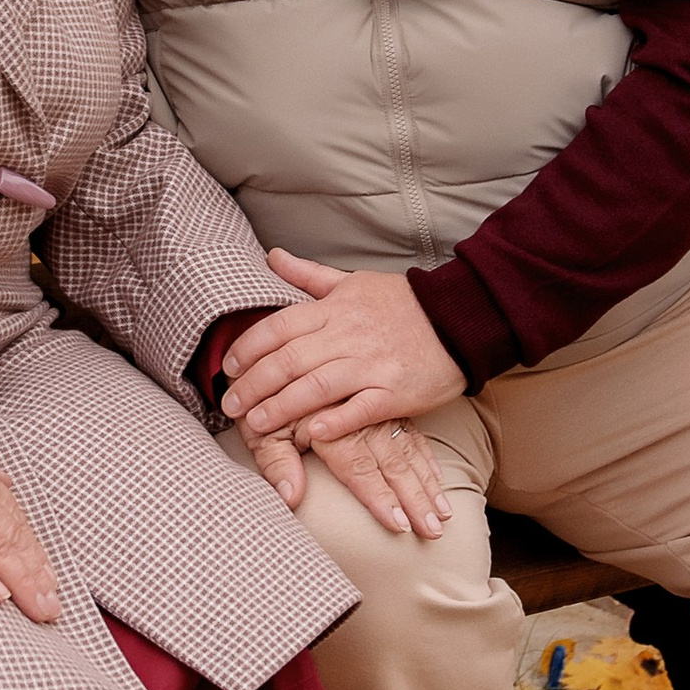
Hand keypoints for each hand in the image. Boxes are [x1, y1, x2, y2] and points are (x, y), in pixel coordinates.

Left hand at [220, 253, 466, 447]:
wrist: (460, 319)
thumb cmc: (402, 304)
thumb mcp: (353, 283)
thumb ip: (308, 276)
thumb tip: (272, 256)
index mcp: (335, 308)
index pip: (279, 327)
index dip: (248, 348)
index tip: (228, 368)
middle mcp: (348, 335)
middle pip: (288, 361)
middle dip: (254, 385)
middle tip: (231, 406)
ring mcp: (372, 364)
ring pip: (315, 387)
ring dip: (280, 408)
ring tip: (255, 426)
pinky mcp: (396, 391)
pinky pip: (361, 409)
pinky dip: (335, 421)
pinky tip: (312, 433)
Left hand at [244, 412, 452, 541]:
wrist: (276, 358)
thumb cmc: (264, 404)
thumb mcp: (261, 431)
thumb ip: (276, 463)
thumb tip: (290, 498)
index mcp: (328, 420)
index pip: (358, 468)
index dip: (379, 498)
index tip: (398, 525)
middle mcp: (357, 414)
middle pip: (391, 462)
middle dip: (414, 498)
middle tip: (433, 530)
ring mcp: (373, 408)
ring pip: (406, 449)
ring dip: (426, 483)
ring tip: (443, 514)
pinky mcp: (382, 403)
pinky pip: (410, 434)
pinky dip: (426, 459)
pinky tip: (438, 481)